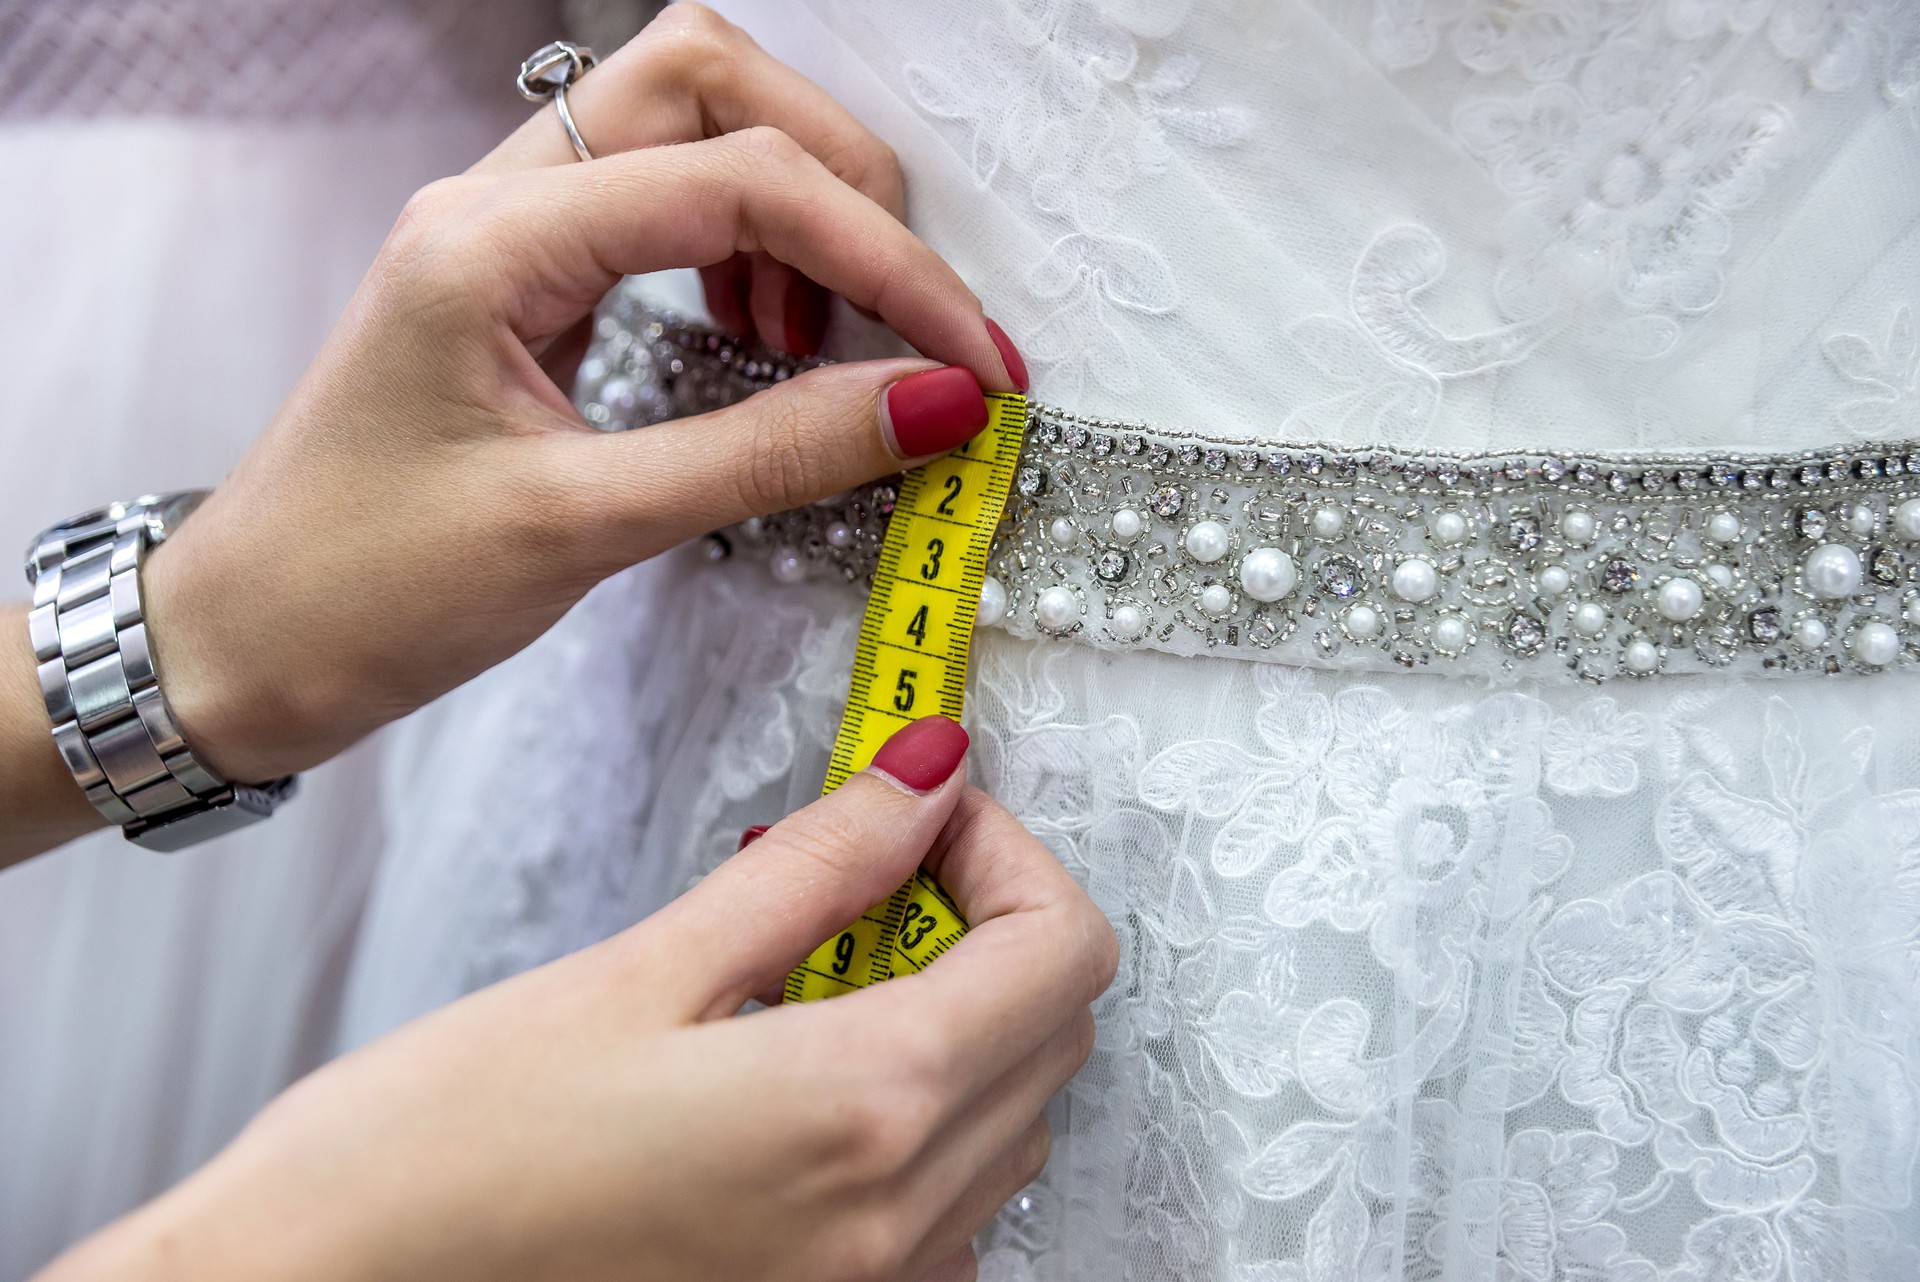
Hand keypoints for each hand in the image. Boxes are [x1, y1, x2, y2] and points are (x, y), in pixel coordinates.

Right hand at [41, 718, 1118, 1281]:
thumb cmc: (435, 1163)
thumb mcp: (640, 971)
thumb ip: (815, 868)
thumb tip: (919, 778)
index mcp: (859, 1112)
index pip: (1062, 951)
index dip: (1008, 852)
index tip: (930, 814)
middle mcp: (891, 1222)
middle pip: (1052, 1031)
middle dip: (987, 924)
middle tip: (870, 871)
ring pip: (1010, 1120)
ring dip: (956, 1020)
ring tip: (814, 969)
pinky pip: (943, 1205)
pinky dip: (912, 1119)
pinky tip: (796, 1072)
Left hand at [132, 3, 1024, 786]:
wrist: (243, 642)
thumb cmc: (363, 590)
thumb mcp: (583, 529)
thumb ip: (769, 455)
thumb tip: (930, 406)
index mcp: (489, 241)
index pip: (738, 180)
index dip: (881, 261)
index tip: (968, 355)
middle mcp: (495, 202)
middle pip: (711, 82)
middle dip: (840, 181)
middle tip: (910, 314)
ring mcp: (505, 232)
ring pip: (689, 128)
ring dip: (794, 212)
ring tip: (830, 344)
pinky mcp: (523, 282)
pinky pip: (660, 208)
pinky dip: (744, 255)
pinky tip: (763, 341)